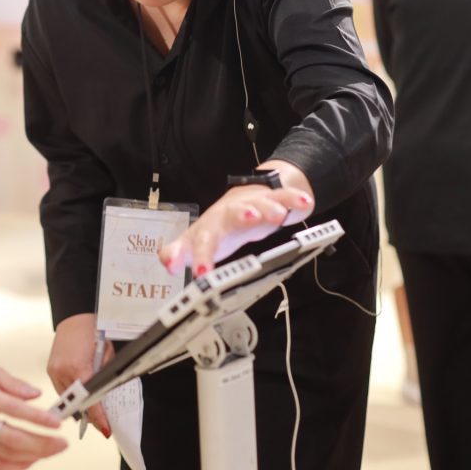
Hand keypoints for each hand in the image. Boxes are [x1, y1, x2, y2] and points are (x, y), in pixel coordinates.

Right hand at [0, 366, 66, 469]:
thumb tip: (36, 395)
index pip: (13, 410)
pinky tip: (33, 458)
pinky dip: (17, 465)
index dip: (37, 418)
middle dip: (41, 443)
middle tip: (62, 442)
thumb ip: (13, 383)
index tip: (56, 421)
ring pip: (7, 455)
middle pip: (12, 439)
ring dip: (34, 455)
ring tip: (53, 449)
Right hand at [46, 313, 114, 438]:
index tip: (105, 428)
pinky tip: (78, 397)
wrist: (76, 313)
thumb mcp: (106, 354)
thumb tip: (105, 397)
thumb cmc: (94, 329)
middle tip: (101, 425)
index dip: (98, 417)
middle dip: (89, 415)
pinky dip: (70, 395)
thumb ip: (105, 376)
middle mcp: (62, 371)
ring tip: (91, 413)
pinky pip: (60, 389)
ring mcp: (53, 370)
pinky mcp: (50, 368)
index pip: (90, 400)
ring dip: (78, 405)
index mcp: (79, 367)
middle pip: (76, 403)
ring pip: (66, 398)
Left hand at [159, 182, 313, 277]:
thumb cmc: (221, 226)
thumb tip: (166, 261)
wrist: (244, 198)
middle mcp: (231, 213)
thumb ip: (181, 252)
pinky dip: (294, 199)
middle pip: (234, 214)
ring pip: (261, 202)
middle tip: (250, 219)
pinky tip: (304, 202)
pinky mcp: (275, 199)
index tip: (203, 273)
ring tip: (278, 214)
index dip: (203, 256)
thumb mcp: (198, 240)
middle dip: (241, 216)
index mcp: (211, 227)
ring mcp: (254, 204)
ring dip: (269, 207)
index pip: (203, 241)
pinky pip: (286, 197)